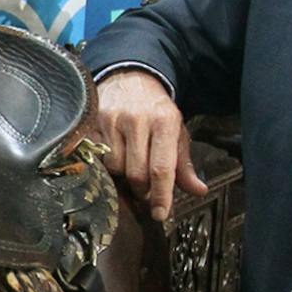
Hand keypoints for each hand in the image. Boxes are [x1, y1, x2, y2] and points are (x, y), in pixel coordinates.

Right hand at [93, 69, 206, 221]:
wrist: (130, 77)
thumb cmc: (156, 110)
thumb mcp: (177, 132)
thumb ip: (184, 164)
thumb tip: (198, 191)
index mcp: (165, 121)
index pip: (162, 168)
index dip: (161, 195)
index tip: (160, 214)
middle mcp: (137, 120)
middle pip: (137, 173)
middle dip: (143, 190)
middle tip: (146, 192)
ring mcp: (113, 120)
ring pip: (115, 168)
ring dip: (123, 177)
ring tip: (130, 168)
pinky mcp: (94, 121)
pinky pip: (98, 157)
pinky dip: (106, 164)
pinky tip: (114, 156)